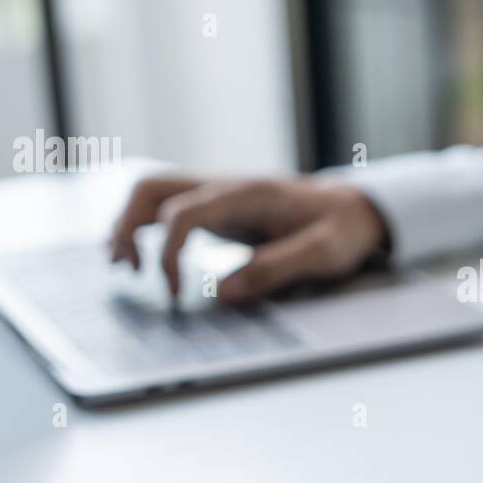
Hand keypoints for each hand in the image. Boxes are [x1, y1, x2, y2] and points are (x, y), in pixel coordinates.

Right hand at [108, 175, 387, 302]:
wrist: (356, 208)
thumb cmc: (343, 230)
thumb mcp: (322, 254)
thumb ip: (275, 270)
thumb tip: (221, 294)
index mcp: (246, 195)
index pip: (181, 213)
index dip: (167, 253)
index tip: (174, 293)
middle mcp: (224, 187)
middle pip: (151, 187)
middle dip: (126, 226)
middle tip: (127, 270)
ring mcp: (218, 195)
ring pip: (152, 192)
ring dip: (128, 224)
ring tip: (125, 266)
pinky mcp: (217, 209)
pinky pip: (167, 206)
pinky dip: (144, 226)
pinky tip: (141, 256)